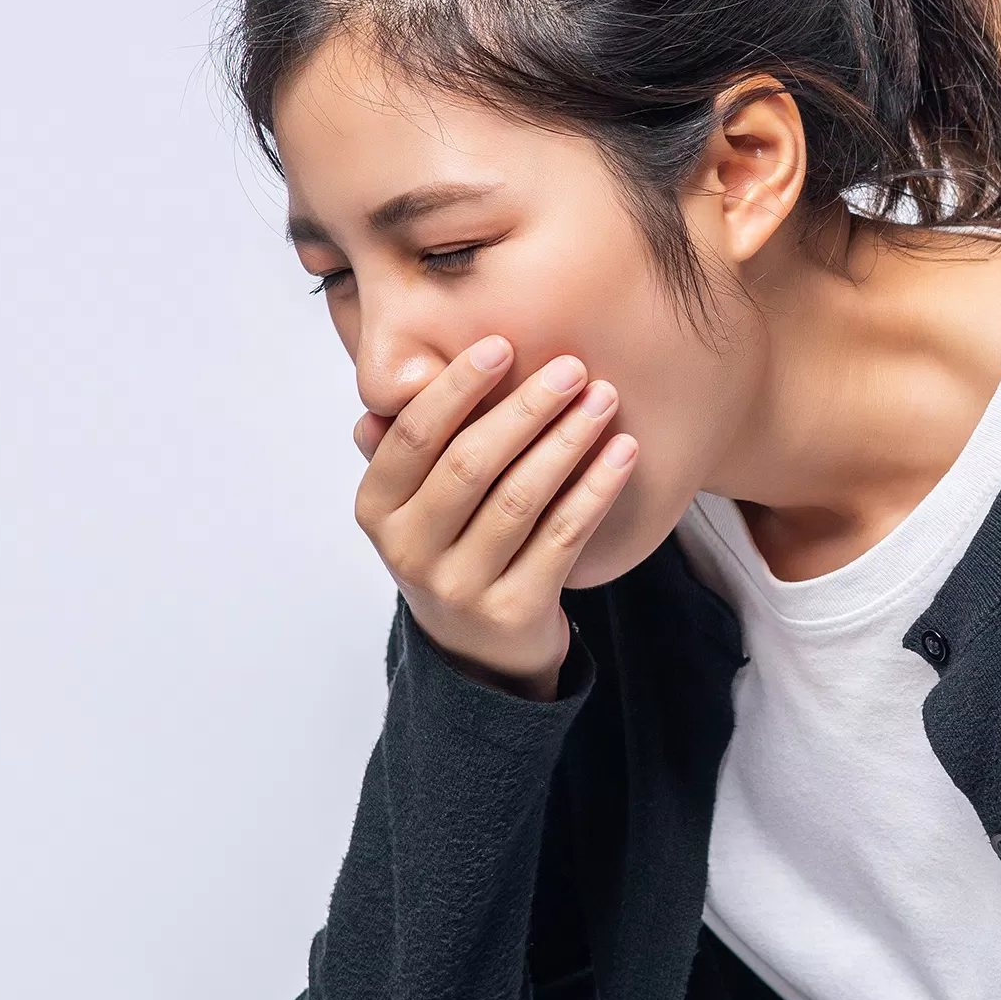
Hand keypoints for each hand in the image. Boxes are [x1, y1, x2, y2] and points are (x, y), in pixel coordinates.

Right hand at [351, 335, 635, 698]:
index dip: (457, 387)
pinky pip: (564, 536)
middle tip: (572, 367)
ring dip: (568, 440)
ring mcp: (460, 586)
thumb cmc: (451, 549)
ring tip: (605, 399)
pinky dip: (596, 489)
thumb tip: (396, 380)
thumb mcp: (414, 504)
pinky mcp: (514, 611)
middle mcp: (409, 550)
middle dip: (526, 408)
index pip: (415, 437)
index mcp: (377, 510)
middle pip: (471, 463)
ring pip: (521, 497)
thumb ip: (408, 446)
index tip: (503, 344)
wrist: (478, 655)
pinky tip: (623, 452)